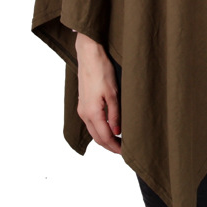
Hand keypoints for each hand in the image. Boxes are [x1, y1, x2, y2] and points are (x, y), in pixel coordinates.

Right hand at [74, 32, 121, 153]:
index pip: (104, 137)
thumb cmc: (101, 70)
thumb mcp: (113, 93)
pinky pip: (91, 122)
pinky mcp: (83, 102)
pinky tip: (108, 126)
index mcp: (92, 112)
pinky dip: (99, 128)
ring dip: (104, 137)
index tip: (124, 152)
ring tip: (118, 140)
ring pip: (93, 130)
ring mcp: (82, 107)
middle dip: (109, 145)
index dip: (114, 147)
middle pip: (97, 137)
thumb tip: (117, 131)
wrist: (89, 54)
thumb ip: (115, 114)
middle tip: (122, 149)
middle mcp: (84, 113)